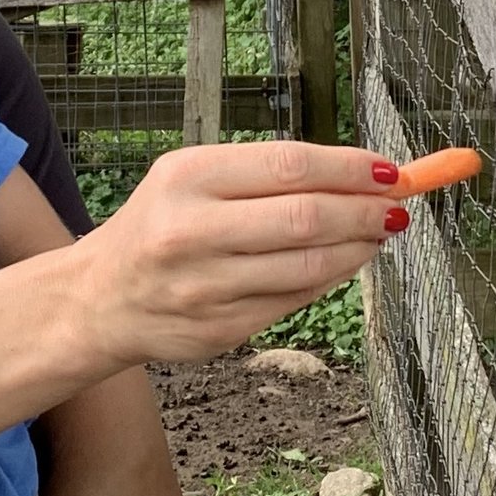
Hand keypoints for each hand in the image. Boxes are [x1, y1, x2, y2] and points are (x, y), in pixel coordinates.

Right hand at [76, 142, 407, 366]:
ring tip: (379, 232)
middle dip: (365, 211)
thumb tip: (358, 176)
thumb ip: (265, 174)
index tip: (389, 170)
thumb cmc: (158, 226)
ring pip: (309, 266)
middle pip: (306, 218)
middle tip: (397, 206)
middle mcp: (191, 232)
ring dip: (359, 248)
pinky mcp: (220, 330)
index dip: (349, 168)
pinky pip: (295, 301)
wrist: (99, 299)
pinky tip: (343, 262)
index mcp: (186, 178)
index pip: (289, 165)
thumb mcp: (191, 178)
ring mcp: (206, 288)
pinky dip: (330, 278)